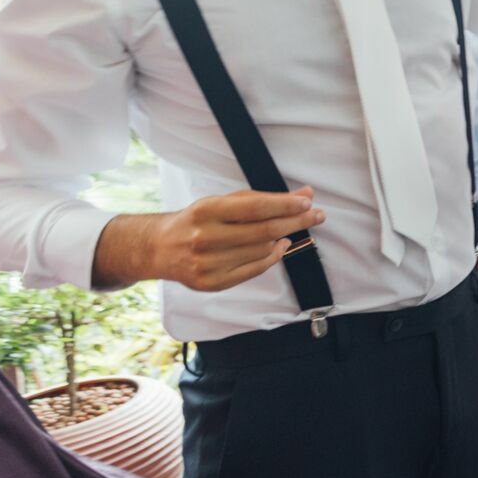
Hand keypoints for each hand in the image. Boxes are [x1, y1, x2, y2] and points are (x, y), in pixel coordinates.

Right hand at [104, 188, 322, 291]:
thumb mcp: (222, 202)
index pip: (255, 207)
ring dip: (283, 239)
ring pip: (261, 251)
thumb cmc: (196, 220)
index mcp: (205, 211)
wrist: (160, 248)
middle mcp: (204, 238)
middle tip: (317, 215)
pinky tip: (280, 246)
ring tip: (293, 229)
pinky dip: (272, 257)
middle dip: (295, 221)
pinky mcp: (212, 283)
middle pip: (263, 231)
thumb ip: (261, 199)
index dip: (285, 204)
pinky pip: (253, 270)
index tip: (307, 201)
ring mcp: (207, 264)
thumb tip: (304, 194)